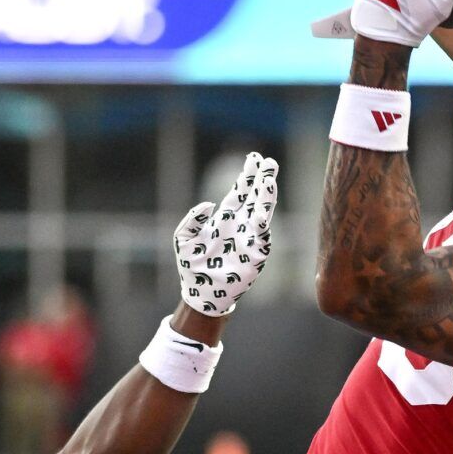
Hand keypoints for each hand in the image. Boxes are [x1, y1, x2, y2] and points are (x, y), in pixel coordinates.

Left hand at [173, 152, 277, 317]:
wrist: (200, 294)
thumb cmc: (191, 267)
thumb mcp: (182, 238)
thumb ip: (192, 219)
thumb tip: (209, 204)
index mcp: (225, 219)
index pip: (240, 192)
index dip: (247, 176)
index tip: (254, 159)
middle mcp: (240, 226)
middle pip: (255, 198)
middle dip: (262, 180)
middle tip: (269, 162)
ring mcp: (249, 239)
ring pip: (262, 213)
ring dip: (266, 198)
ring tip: (269, 181)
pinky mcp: (255, 256)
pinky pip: (261, 238)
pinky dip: (261, 226)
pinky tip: (260, 213)